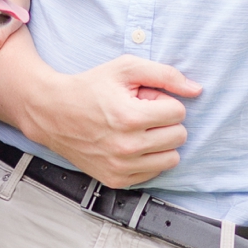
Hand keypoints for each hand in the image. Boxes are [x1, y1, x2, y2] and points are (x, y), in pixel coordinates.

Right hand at [28, 56, 200, 188]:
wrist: (51, 112)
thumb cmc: (89, 87)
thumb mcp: (125, 68)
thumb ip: (165, 74)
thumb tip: (196, 90)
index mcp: (130, 117)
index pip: (178, 112)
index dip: (163, 101)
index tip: (143, 99)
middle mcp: (126, 146)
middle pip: (179, 136)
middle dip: (164, 122)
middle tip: (140, 113)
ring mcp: (120, 166)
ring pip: (172, 158)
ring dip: (160, 142)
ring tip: (137, 130)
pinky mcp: (116, 179)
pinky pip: (154, 172)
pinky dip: (148, 158)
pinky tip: (130, 144)